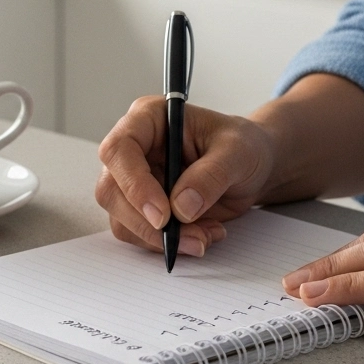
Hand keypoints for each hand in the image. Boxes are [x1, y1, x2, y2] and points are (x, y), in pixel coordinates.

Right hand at [96, 96, 277, 257]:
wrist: (252, 168)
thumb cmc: (243, 146)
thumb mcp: (237, 152)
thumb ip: (211, 176)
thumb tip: (181, 207)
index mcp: (148, 119)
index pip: (119, 149)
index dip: (134, 184)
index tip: (163, 215)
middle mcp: (134, 150)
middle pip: (111, 191)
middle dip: (146, 223)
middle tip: (190, 238)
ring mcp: (134, 181)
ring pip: (122, 219)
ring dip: (161, 239)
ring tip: (206, 235)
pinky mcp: (143, 209)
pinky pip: (140, 235)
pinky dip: (169, 244)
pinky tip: (201, 235)